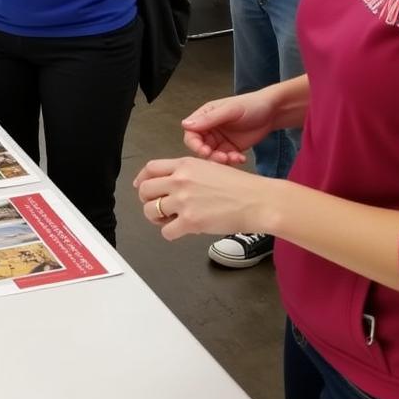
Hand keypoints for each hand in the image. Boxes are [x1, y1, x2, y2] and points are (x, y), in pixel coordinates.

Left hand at [134, 156, 273, 240]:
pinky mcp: (190, 221)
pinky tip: (181, 230)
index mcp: (185, 164)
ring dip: (157, 218)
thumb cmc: (240, 186)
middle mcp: (180, 180)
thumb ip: (188, 173)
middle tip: (158, 207)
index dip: (142, 178)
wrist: (258, 201)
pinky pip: (166, 231)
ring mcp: (184, 201)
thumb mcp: (210, 167)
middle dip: (148, 200)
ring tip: (170, 220)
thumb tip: (171, 183)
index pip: (150, 168)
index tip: (140, 186)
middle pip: (145, 190)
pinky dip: (170, 233)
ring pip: (151, 211)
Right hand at [180, 89, 280, 163]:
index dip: (194, 144)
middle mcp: (210, 129)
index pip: (191, 133)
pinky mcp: (230, 149)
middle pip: (200, 147)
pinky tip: (241, 158)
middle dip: (209, 155)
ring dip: (221, 160)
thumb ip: (209, 118)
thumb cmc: (252, 104)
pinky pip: (225, 159)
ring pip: (212, 155)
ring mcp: (220, 140)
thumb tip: (186, 124)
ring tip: (233, 158)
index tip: (204, 151)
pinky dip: (232, 161)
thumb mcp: (230, 110)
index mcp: (205, 116)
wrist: (273, 112)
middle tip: (221, 158)